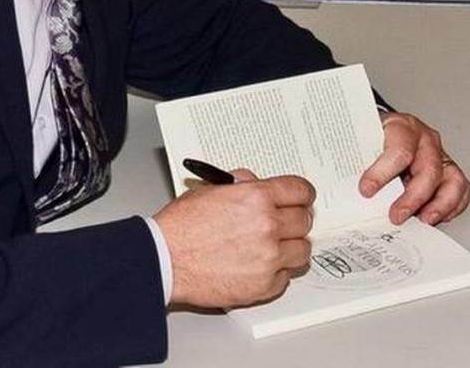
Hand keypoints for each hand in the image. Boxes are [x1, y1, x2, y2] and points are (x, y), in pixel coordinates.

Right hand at [153, 170, 313, 307]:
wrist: (165, 259)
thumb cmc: (180, 227)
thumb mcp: (210, 190)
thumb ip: (241, 185)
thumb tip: (256, 184)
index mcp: (256, 197)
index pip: (300, 190)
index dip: (302, 194)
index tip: (302, 198)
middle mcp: (267, 226)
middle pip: (304, 220)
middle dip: (294, 220)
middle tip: (284, 224)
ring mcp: (268, 258)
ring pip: (302, 251)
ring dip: (290, 248)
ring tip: (272, 247)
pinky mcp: (264, 285)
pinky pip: (285, 277)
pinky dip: (275, 273)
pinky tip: (257, 266)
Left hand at [359, 112, 469, 225]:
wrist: (381, 126)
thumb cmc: (370, 134)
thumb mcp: (357, 140)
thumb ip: (351, 161)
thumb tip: (335, 187)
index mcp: (400, 126)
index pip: (399, 150)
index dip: (383, 173)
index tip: (367, 191)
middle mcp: (424, 138)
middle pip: (428, 169)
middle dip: (412, 197)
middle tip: (395, 216)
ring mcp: (439, 153)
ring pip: (452, 179)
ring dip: (439, 204)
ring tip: (423, 220)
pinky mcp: (447, 169)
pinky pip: (459, 189)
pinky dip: (451, 206)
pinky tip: (434, 217)